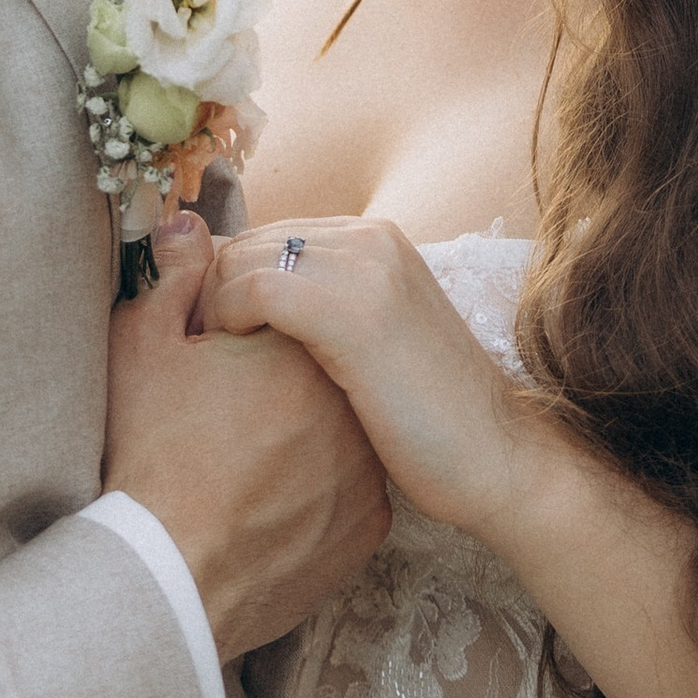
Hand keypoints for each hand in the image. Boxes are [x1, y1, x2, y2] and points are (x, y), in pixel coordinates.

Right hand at [104, 217, 390, 659]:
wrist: (168, 579)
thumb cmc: (149, 458)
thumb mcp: (144, 349)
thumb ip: (173, 277)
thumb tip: (187, 223)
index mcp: (304, 342)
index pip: (287, 304)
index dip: (240, 325)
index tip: (208, 355)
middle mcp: (353, 398)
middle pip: (319, 363)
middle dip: (280, 370)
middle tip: (224, 407)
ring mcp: (371, 465)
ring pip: (340, 425)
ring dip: (305, 427)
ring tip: (244, 456)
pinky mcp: (372, 524)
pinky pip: (349, 486)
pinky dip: (318, 486)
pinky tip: (268, 498)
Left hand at [201, 216, 540, 545]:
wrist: (497, 459)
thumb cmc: (430, 420)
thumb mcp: (374, 345)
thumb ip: (323, 311)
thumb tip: (249, 313)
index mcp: (375, 241)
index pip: (266, 238)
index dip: (226, 285)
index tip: (210, 340)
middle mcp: (369, 238)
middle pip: (245, 243)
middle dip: (210, 294)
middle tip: (200, 357)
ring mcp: (364, 268)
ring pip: (240, 260)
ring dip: (211, 311)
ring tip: (212, 367)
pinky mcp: (351, 311)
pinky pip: (252, 290)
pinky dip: (227, 322)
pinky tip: (234, 366)